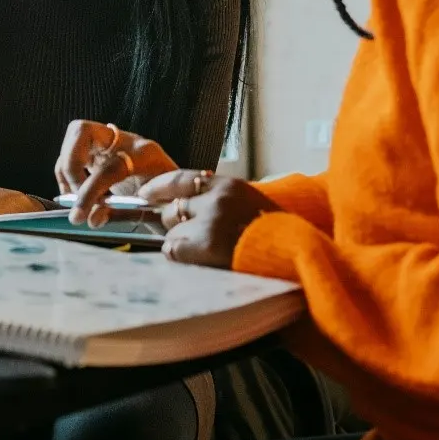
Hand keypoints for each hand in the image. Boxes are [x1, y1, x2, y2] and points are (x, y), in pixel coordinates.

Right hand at [55, 119, 179, 226]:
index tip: (80, 215)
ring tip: (77, 202)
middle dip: (70, 165)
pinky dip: (68, 175)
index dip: (90, 191)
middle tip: (74, 199)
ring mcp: (112, 140)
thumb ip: (122, 214)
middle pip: (82, 130)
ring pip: (74, 137)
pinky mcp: (102, 148)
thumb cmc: (170, 202)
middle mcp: (127, 140)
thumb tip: (92, 219)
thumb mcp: (154, 211)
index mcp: (147, 155)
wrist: (180, 193)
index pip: (109, 166)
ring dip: (67, 172)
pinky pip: (73, 152)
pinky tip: (78, 196)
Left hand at [139, 171, 280, 268]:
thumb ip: (218, 200)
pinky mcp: (205, 245)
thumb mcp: (248, 204)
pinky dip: (182, 258)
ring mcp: (210, 221)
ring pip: (172, 232)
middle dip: (175, 224)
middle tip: (192, 238)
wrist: (293, 256)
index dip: (158, 187)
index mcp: (228, 185)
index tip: (145, 193)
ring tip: (206, 253)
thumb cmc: (273, 236)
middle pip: (172, 208)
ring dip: (181, 244)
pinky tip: (203, 261)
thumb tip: (183, 206)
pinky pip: (174, 250)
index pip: (180, 178)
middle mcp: (217, 198)